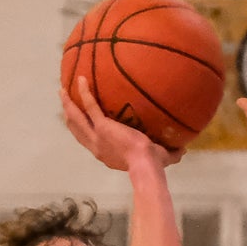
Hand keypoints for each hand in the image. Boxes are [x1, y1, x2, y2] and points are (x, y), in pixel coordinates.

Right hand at [60, 76, 179, 173]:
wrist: (145, 166)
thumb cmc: (152, 166)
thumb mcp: (161, 158)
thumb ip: (171, 153)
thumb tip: (184, 150)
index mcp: (105, 152)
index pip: (89, 140)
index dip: (81, 130)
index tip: (79, 121)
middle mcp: (96, 145)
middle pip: (76, 129)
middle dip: (69, 115)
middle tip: (64, 103)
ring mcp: (97, 136)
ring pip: (76, 118)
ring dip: (68, 104)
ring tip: (62, 91)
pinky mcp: (102, 126)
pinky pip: (90, 106)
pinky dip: (84, 92)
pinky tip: (82, 79)